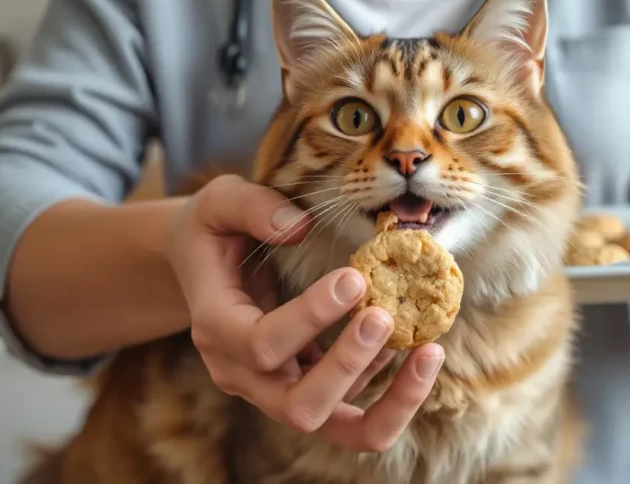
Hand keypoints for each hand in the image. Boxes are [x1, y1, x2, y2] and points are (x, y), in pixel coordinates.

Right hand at [168, 174, 444, 451]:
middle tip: (385, 316)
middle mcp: (243, 375)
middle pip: (299, 408)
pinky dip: (389, 385)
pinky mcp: (307, 391)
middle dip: (348, 366)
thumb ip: (251, 207)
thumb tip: (299, 227)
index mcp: (217, 329)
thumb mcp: (217, 202)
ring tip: (428, 352)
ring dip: (389, 400)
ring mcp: (275, 392)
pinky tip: (414, 346)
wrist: (201, 268)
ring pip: (336, 427)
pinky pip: (354, 413)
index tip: (355, 277)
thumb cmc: (212, 232)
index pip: (261, 345)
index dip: (310, 318)